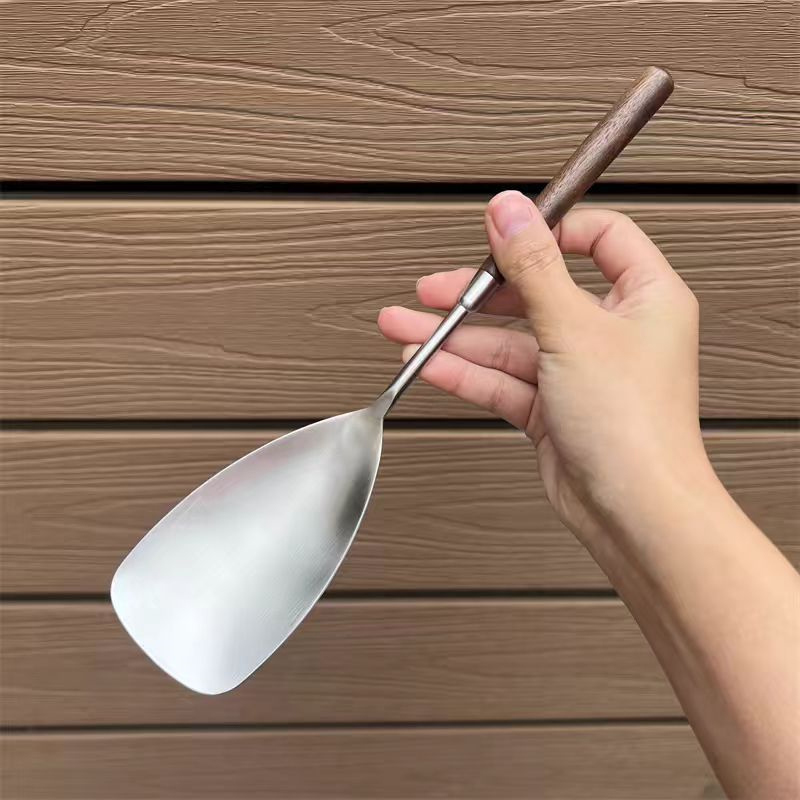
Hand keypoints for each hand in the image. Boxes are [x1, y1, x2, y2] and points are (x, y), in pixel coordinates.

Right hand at [378, 190, 710, 544]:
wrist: (634, 512)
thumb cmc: (634, 426)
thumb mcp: (574, 328)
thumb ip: (534, 267)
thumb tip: (509, 209)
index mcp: (644, 297)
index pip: (598, 239)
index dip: (549, 232)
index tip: (502, 233)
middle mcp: (613, 331)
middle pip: (536, 293)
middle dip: (477, 292)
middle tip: (430, 289)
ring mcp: (580, 372)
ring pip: (509, 342)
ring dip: (456, 337)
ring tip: (404, 327)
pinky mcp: (554, 408)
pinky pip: (503, 380)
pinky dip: (466, 373)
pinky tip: (427, 363)